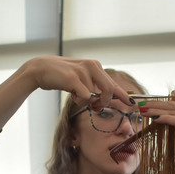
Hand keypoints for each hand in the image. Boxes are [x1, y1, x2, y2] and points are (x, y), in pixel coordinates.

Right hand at [0, 56, 132, 129]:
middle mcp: (92, 66)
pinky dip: (80, 100)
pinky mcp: (74, 78)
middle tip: (97, 107)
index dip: (123, 95)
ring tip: (77, 96)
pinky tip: (72, 95)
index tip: (133, 103)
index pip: (113, 83)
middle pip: (109, 89)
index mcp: (95, 66)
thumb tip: (103, 101)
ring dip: (87, 101)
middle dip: (105, 102)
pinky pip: (85, 96)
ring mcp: (83, 71)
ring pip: (95, 95)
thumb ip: (93, 87)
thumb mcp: (80, 80)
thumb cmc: (61, 77)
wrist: (41, 70)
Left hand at [139, 93, 174, 167]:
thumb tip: (174, 93)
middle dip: (153, 104)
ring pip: (172, 112)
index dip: (156, 101)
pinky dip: (165, 119)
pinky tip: (155, 119)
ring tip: (143, 111)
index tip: (143, 102)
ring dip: (155, 111)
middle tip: (138, 104)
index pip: (172, 102)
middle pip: (170, 105)